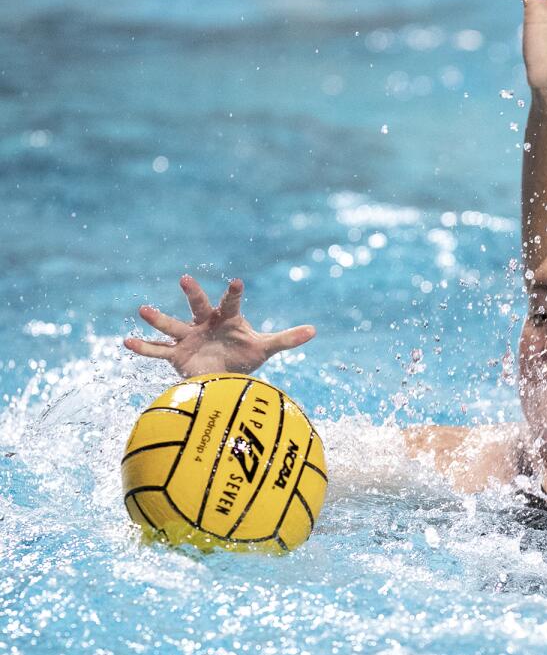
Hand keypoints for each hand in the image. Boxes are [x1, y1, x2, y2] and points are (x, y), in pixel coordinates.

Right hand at [124, 275, 314, 377]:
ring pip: (172, 326)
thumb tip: (314, 330)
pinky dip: (143, 348)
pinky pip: (157, 351)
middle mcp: (205, 323)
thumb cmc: (245, 356)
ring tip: (141, 309)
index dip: (234, 293)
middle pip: (198, 306)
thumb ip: (287, 339)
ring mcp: (189, 337)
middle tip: (185, 279)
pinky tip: (125, 342)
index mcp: (227, 319)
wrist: (225, 375)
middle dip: (192, 293)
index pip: (231, 303)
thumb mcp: (265, 347)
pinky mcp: (177, 355)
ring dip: (158, 318)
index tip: (236, 282)